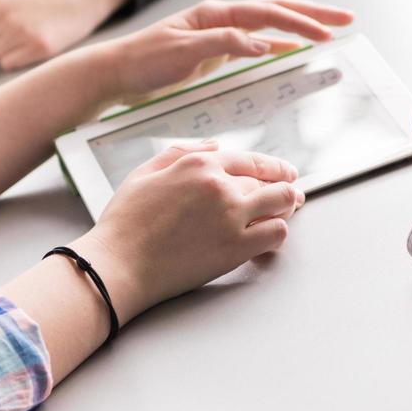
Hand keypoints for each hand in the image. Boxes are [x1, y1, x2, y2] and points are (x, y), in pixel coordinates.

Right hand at [71, 142, 304, 322]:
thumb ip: (181, 152)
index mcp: (198, 164)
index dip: (273, 166)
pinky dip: (278, 231)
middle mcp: (220, 185)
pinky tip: (270, 234)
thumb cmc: (125, 222)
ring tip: (290, 211)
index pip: (250, 160)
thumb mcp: (144, 172)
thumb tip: (214, 146)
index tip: (284, 172)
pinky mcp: (236, 247)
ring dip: (288, 204)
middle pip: (268, 180)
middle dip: (284, 186)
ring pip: (280, 201)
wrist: (119, 264)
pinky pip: (276, 233)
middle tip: (293, 195)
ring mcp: (231, 216)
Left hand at [103, 0, 354, 105]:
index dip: (301, 22)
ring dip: (300, 27)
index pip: (269, 14)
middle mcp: (221, 20)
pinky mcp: (215, 52)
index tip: (328, 32)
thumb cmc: (143, 62)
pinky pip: (256, 44)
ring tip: (330, 30)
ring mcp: (219, 34)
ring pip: (270, 26)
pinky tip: (293, 51)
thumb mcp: (184, 53)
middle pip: (277, 11)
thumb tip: (263, 43)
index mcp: (216, 15)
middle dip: (313, 14)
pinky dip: (279, 45)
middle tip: (347, 18)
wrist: (116, 74)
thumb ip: (224, 45)